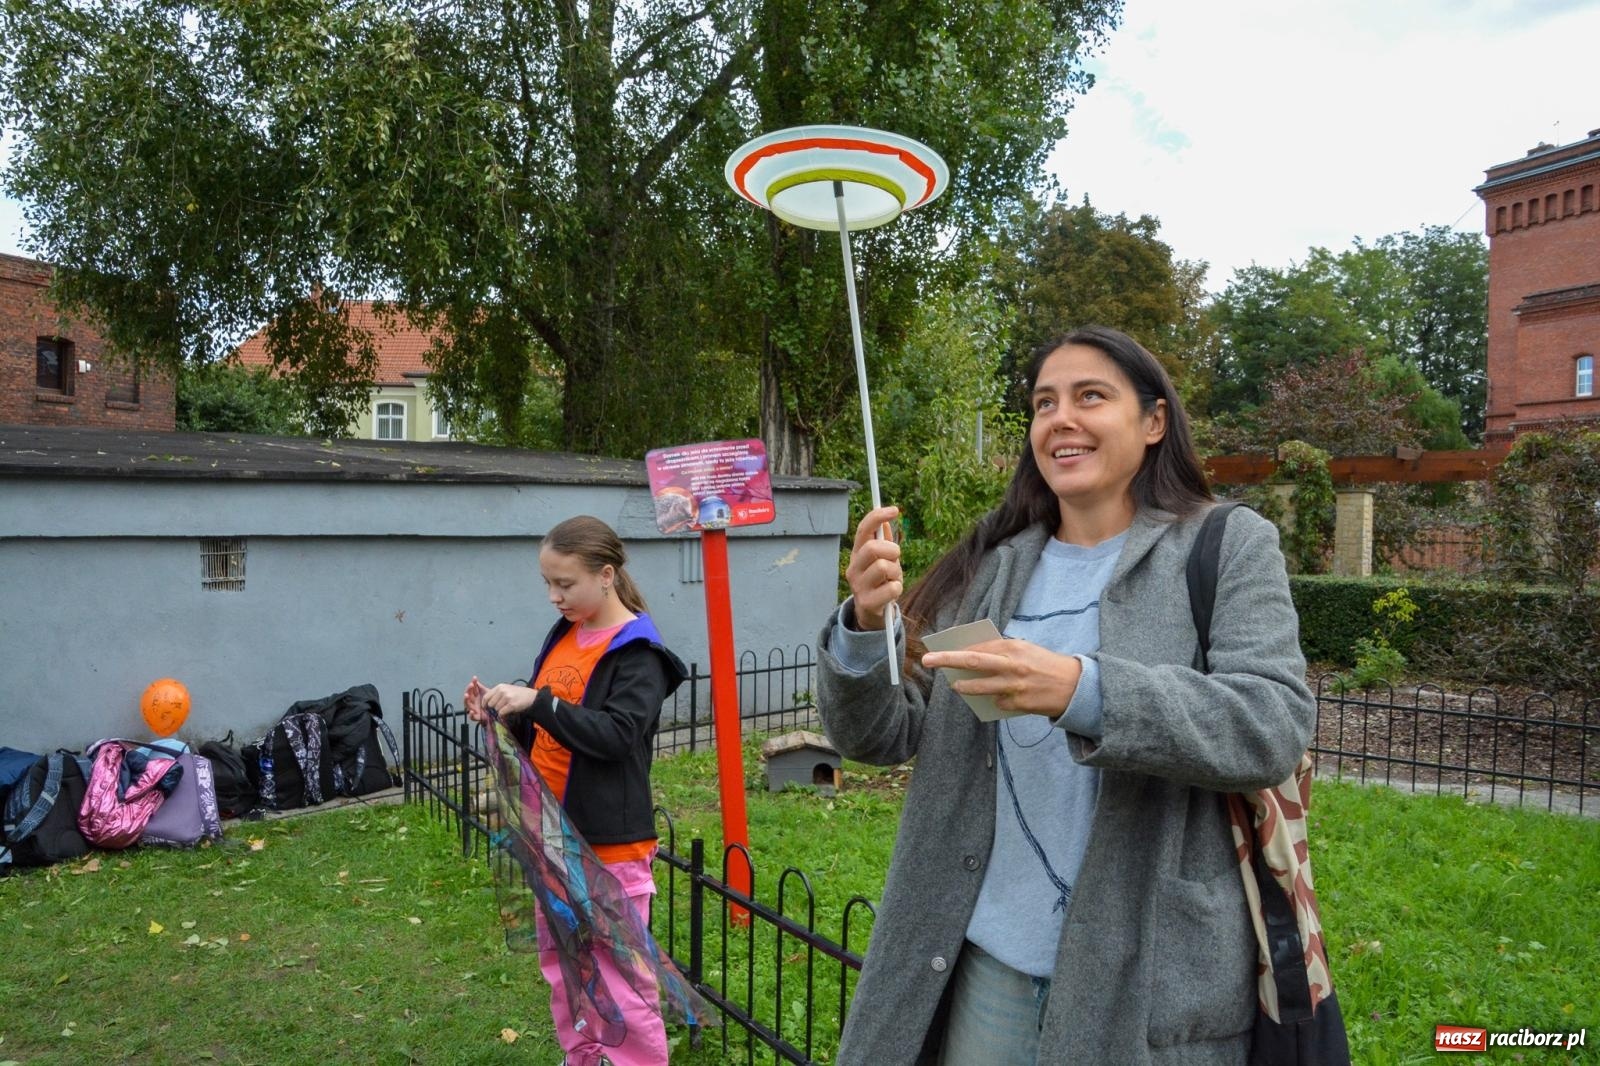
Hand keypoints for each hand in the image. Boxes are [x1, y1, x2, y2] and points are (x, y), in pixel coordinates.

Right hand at [463, 677, 487, 723]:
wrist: (494, 713)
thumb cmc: (489, 702)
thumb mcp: (486, 693)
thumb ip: (480, 687)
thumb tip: (475, 678)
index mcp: (475, 696)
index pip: (472, 689)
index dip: (473, 683)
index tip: (475, 678)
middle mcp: (473, 702)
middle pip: (468, 695)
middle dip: (468, 690)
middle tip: (471, 685)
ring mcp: (474, 709)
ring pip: (467, 704)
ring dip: (466, 700)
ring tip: (466, 695)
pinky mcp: (476, 717)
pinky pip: (472, 717)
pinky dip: (471, 715)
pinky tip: (471, 711)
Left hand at [482, 682, 536, 717]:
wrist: (531, 697)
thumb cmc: (518, 694)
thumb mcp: (506, 689)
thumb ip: (496, 694)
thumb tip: (486, 703)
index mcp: (499, 687)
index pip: (486, 697)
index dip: (484, 704)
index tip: (486, 708)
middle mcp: (502, 691)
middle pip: (490, 704)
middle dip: (494, 708)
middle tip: (500, 708)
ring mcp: (507, 697)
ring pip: (496, 709)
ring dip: (500, 711)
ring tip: (507, 708)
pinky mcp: (511, 705)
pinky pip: (501, 713)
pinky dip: (504, 714)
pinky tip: (509, 711)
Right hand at [845, 505, 902, 630]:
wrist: (872, 613)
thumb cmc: (880, 581)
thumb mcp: (882, 559)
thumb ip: (883, 542)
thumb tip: (886, 521)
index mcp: (857, 554)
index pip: (864, 530)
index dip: (878, 517)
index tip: (895, 510)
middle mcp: (853, 568)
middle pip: (872, 548)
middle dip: (891, 550)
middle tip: (895, 558)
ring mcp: (858, 586)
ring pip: (883, 567)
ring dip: (896, 572)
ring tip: (893, 579)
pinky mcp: (867, 602)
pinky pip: (892, 588)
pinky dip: (897, 588)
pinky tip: (891, 592)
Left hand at [920, 639, 1082, 718]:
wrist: (1074, 686)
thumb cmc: (1044, 664)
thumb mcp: (1025, 650)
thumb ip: (1001, 652)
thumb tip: (971, 656)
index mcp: (1014, 646)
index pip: (979, 645)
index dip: (959, 648)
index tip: (941, 649)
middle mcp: (1012, 664)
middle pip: (973, 661)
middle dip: (947, 660)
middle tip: (928, 660)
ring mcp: (1015, 686)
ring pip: (980, 687)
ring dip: (964, 687)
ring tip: (955, 686)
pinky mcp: (1019, 704)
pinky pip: (998, 703)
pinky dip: (995, 700)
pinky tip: (1001, 698)